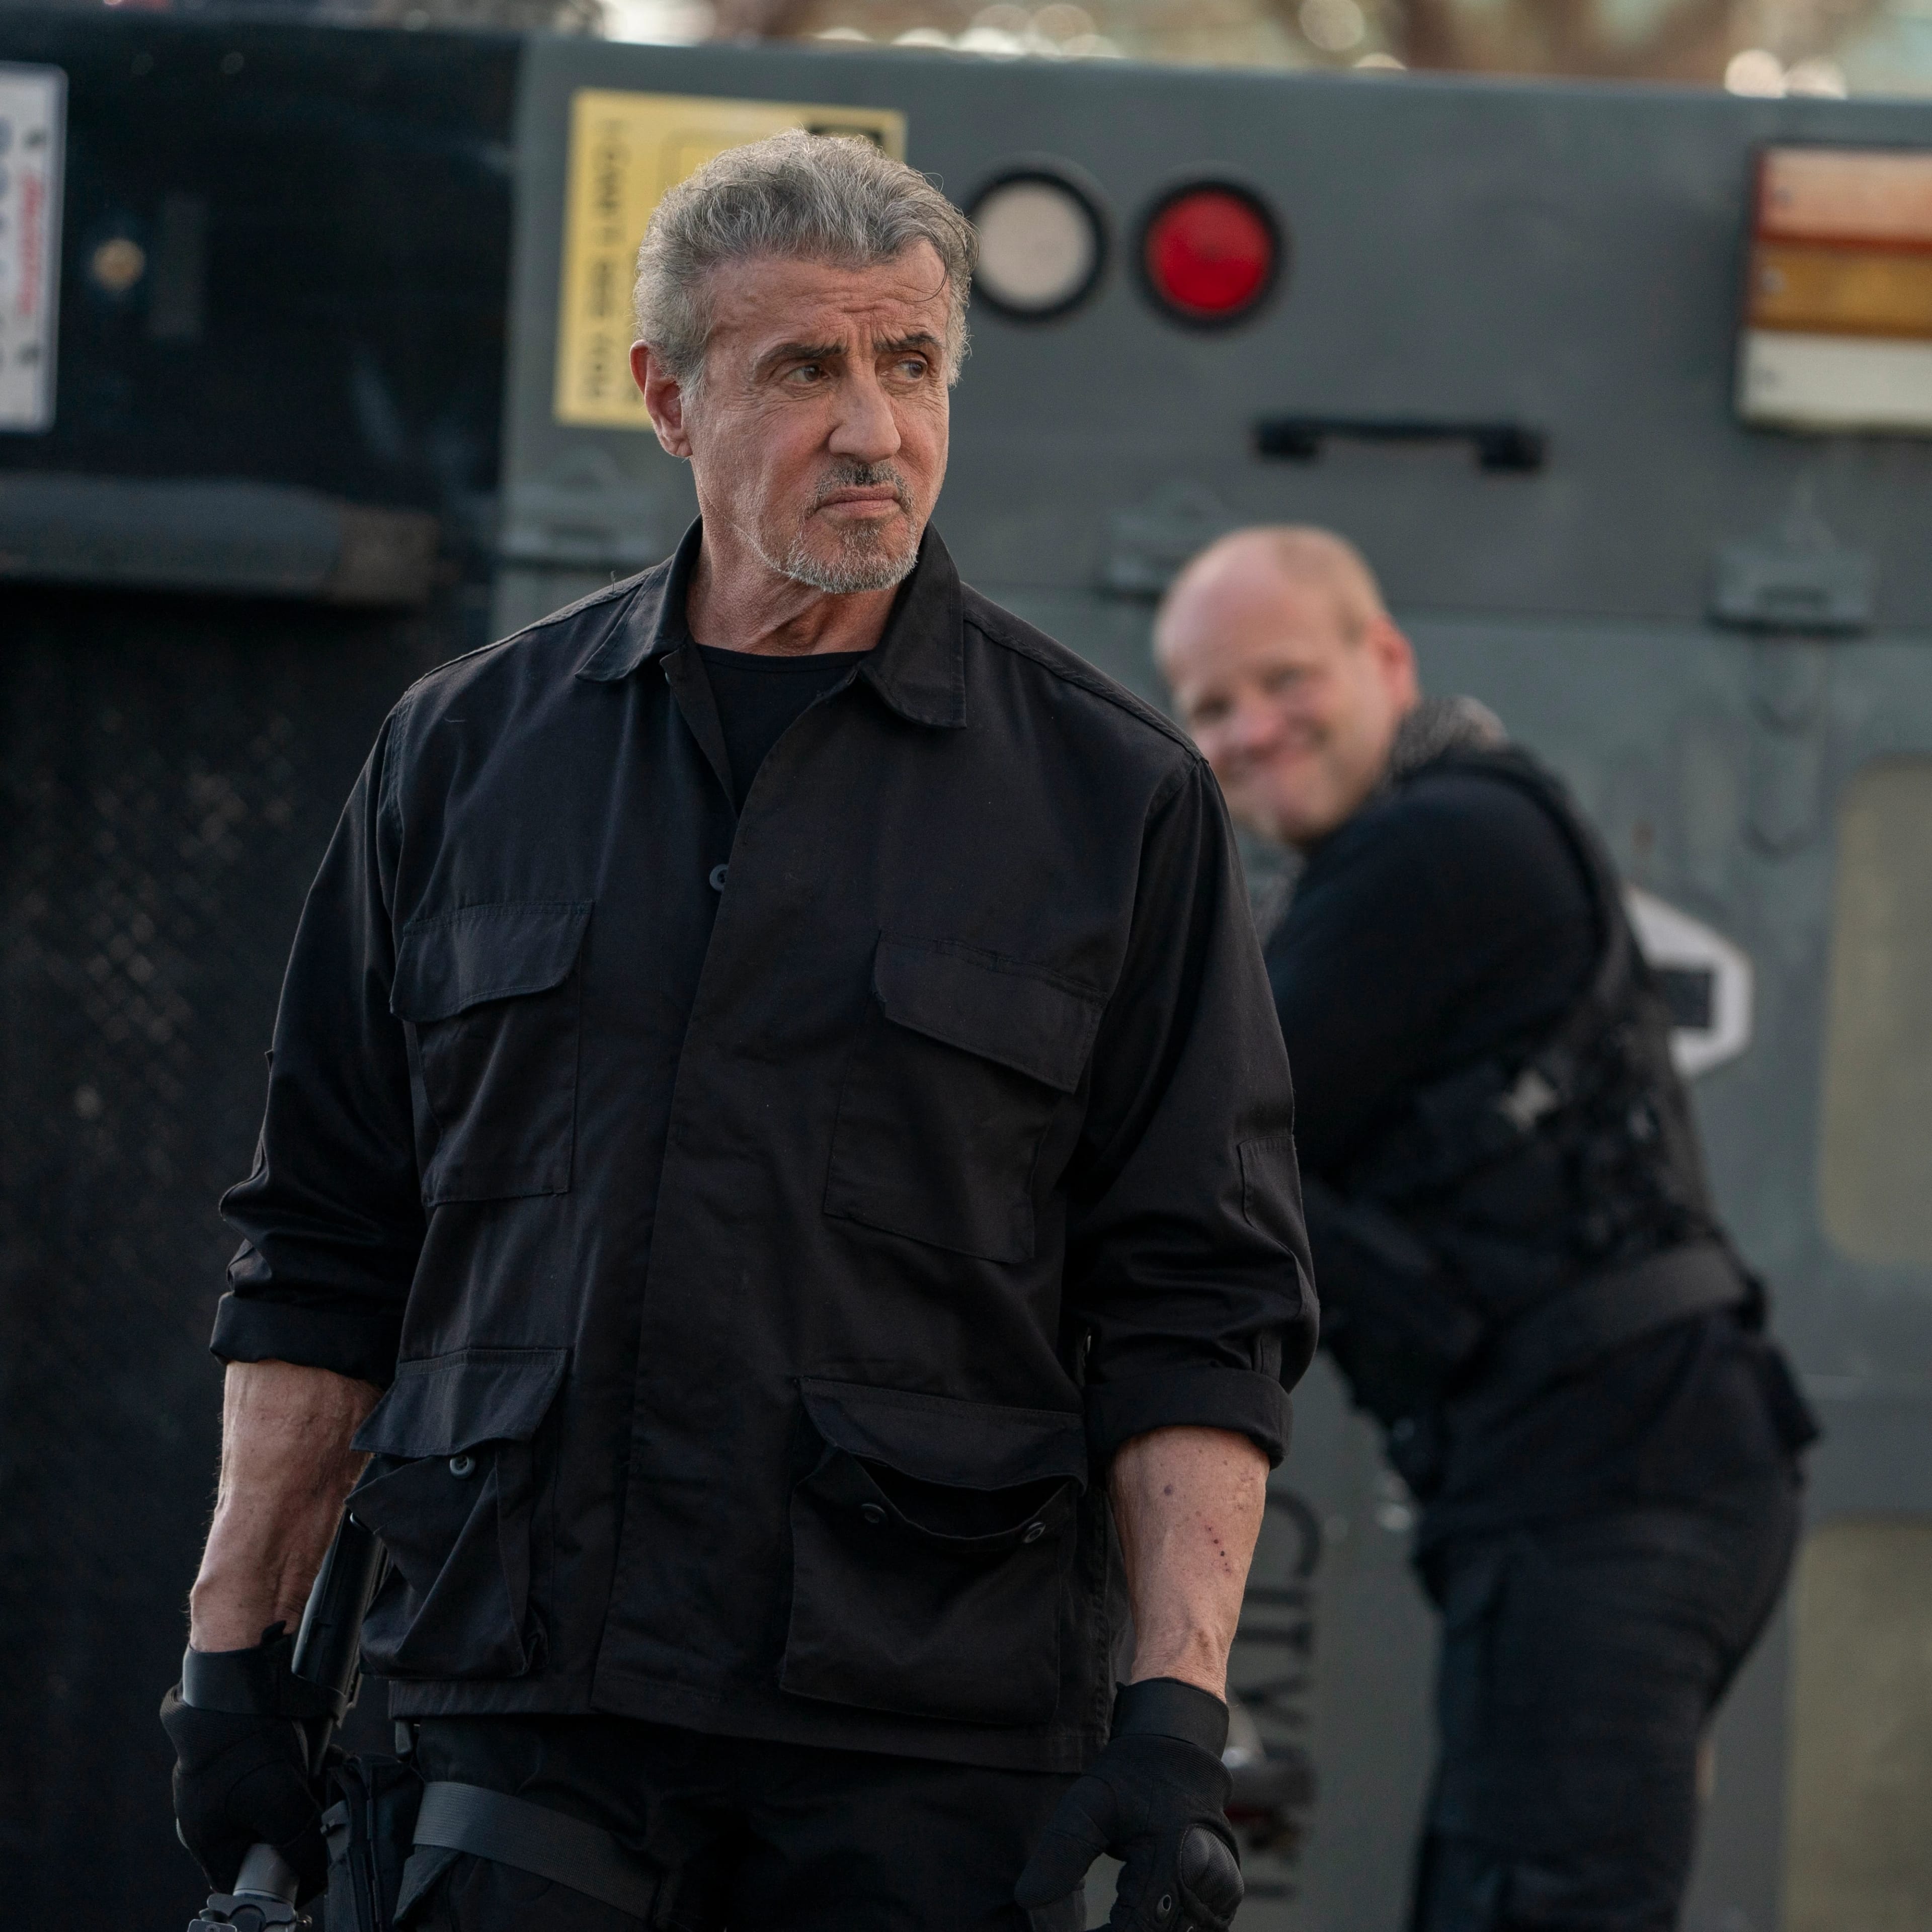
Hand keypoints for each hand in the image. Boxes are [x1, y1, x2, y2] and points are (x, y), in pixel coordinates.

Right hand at [159, 1624, 331, 1895]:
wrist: (239, 1676)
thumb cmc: (243, 1742)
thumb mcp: (280, 1803)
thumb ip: (298, 1843)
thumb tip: (317, 1870)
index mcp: (207, 1836)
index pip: (243, 1877)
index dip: (280, 1877)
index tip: (312, 1864)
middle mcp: (212, 1811)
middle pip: (266, 1838)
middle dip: (301, 1825)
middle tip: (324, 1808)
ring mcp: (226, 1779)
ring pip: (278, 1803)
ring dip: (308, 1793)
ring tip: (328, 1776)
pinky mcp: (244, 1751)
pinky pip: (279, 1771)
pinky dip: (305, 1766)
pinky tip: (324, 1756)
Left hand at [1016, 1678, 1243, 1931]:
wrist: (1180, 1758)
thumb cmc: (1132, 1779)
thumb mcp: (1089, 1803)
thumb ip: (1061, 1851)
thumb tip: (1025, 1899)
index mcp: (1173, 1862)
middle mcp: (1206, 1886)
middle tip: (1080, 1926)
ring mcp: (1221, 1896)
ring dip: (1135, 1930)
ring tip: (1105, 1915)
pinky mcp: (1223, 1900)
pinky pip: (1189, 1931)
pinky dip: (1156, 1927)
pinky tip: (1129, 1914)